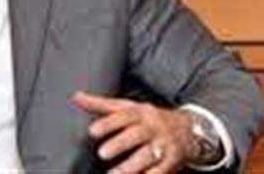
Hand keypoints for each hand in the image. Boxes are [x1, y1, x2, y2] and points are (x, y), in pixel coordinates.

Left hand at [72, 91, 196, 173]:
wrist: (187, 129)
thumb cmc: (148, 118)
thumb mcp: (126, 108)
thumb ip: (101, 105)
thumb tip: (76, 97)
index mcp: (139, 113)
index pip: (123, 116)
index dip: (107, 123)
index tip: (92, 131)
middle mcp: (152, 128)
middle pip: (136, 135)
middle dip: (119, 144)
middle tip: (102, 153)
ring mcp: (163, 145)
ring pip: (148, 155)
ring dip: (132, 166)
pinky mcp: (171, 162)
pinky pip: (161, 171)